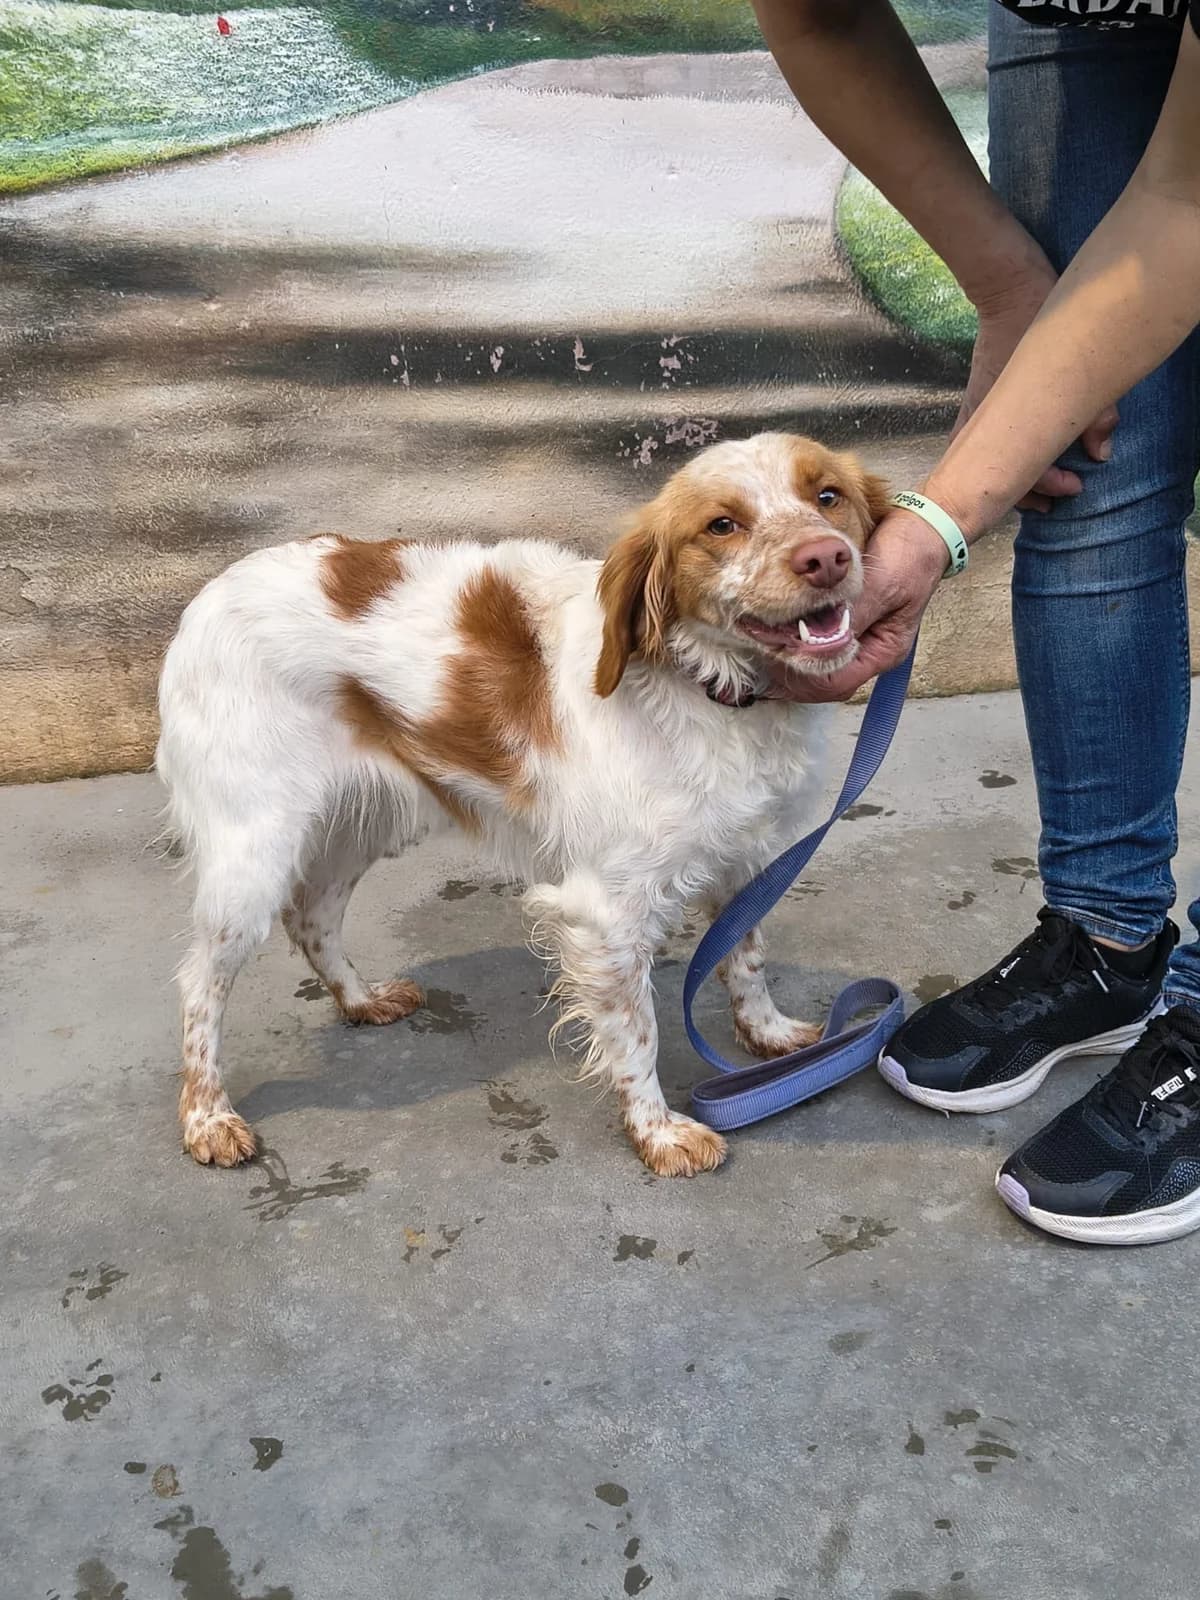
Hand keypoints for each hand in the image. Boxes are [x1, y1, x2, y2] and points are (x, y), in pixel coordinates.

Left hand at [763, 511, 947, 702]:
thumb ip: (853, 615)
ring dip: (789, 658)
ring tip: (762, 641)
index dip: (802, 676)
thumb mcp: (882, 584)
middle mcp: (868, 651)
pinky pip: (816, 643)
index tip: (775, 655)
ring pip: (816, 668)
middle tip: (760, 651)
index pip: (836, 684)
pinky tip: (776, 627)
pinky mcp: (846, 622)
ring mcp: (857, 638)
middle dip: (790, 673)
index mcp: (882, 650)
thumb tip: (821, 644)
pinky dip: (795, 640)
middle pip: (822, 684)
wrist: (923, 527)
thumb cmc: (911, 554)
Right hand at [963, 267, 1118, 512]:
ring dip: (1012, 480)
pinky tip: (1012, 463)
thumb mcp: (1077, 367)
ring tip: (1040, 489)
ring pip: (986, 465)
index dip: (1050, 484)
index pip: (1020, 469)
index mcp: (1002, 418)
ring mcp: (975, 414)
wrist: (1007, 291)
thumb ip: (1093, 413)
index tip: (1076, 484)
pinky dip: (997, 461)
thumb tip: (1102, 453)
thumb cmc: (1036, 324)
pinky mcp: (976, 404)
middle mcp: (981, 422)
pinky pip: (980, 446)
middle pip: (997, 476)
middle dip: (1029, 491)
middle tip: (1061, 494)